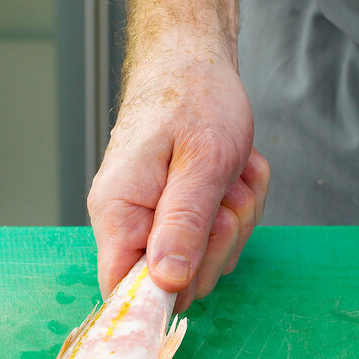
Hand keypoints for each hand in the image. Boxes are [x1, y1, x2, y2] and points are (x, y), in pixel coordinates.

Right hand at [87, 0, 264, 308]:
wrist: (192, 61)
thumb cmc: (192, 98)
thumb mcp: (202, 160)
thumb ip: (183, 224)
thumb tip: (165, 283)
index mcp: (119, 213)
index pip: (123, 291)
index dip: (161, 297)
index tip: (198, 267)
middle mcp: (129, 226)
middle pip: (180, 284)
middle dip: (220, 241)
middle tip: (226, 191)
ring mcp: (156, 224)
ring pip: (209, 262)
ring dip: (236, 218)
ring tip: (229, 171)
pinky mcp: (180, 220)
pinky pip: (221, 240)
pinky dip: (239, 206)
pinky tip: (232, 172)